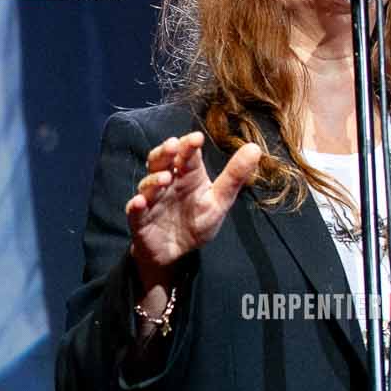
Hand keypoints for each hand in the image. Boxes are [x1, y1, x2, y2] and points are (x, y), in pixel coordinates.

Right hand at [126, 132, 264, 285]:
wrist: (176, 253)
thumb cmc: (197, 222)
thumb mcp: (220, 200)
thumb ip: (234, 176)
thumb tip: (255, 148)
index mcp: (187, 176)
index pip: (186, 156)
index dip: (189, 146)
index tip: (197, 138)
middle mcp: (167, 183)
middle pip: (161, 162)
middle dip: (164, 153)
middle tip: (172, 145)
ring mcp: (152, 200)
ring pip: (147, 183)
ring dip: (153, 179)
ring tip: (165, 178)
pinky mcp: (139, 219)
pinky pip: (134, 210)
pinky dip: (136, 205)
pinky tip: (140, 202)